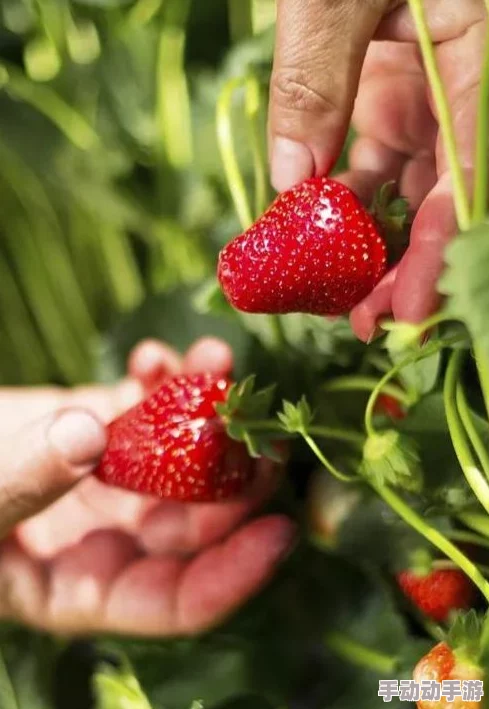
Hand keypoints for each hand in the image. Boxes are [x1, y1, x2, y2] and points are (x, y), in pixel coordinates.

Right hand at [0, 338, 293, 635]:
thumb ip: (20, 481)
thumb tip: (88, 436)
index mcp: (84, 587)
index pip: (174, 601)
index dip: (232, 574)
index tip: (282, 532)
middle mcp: (111, 537)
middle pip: (197, 520)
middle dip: (237, 476)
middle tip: (260, 428)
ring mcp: (111, 480)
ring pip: (181, 455)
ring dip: (206, 409)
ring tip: (217, 363)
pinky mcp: (99, 427)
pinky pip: (144, 407)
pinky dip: (158, 380)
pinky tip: (154, 356)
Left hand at [268, 0, 485, 339]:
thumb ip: (316, 76)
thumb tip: (292, 180)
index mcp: (477, 55)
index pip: (469, 176)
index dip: (442, 251)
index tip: (405, 310)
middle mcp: (460, 86)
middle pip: (443, 195)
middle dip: (406, 263)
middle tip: (362, 320)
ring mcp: (422, 92)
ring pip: (406, 188)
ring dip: (372, 243)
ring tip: (335, 294)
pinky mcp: (386, 94)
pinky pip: (370, 162)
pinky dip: (343, 201)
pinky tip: (314, 233)